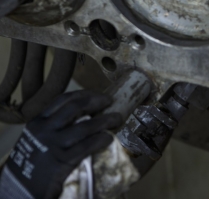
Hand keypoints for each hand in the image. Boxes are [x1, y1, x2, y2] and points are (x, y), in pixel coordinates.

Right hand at [5, 90, 122, 198]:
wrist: (17, 188)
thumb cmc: (32, 162)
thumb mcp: (36, 138)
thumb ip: (54, 127)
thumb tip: (84, 116)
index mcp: (38, 122)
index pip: (64, 100)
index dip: (85, 94)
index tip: (99, 95)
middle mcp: (45, 130)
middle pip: (76, 107)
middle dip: (96, 102)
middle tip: (110, 102)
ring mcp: (53, 145)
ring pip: (85, 126)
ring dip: (105, 120)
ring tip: (117, 119)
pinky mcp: (62, 161)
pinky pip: (87, 146)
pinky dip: (101, 139)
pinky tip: (108, 138)